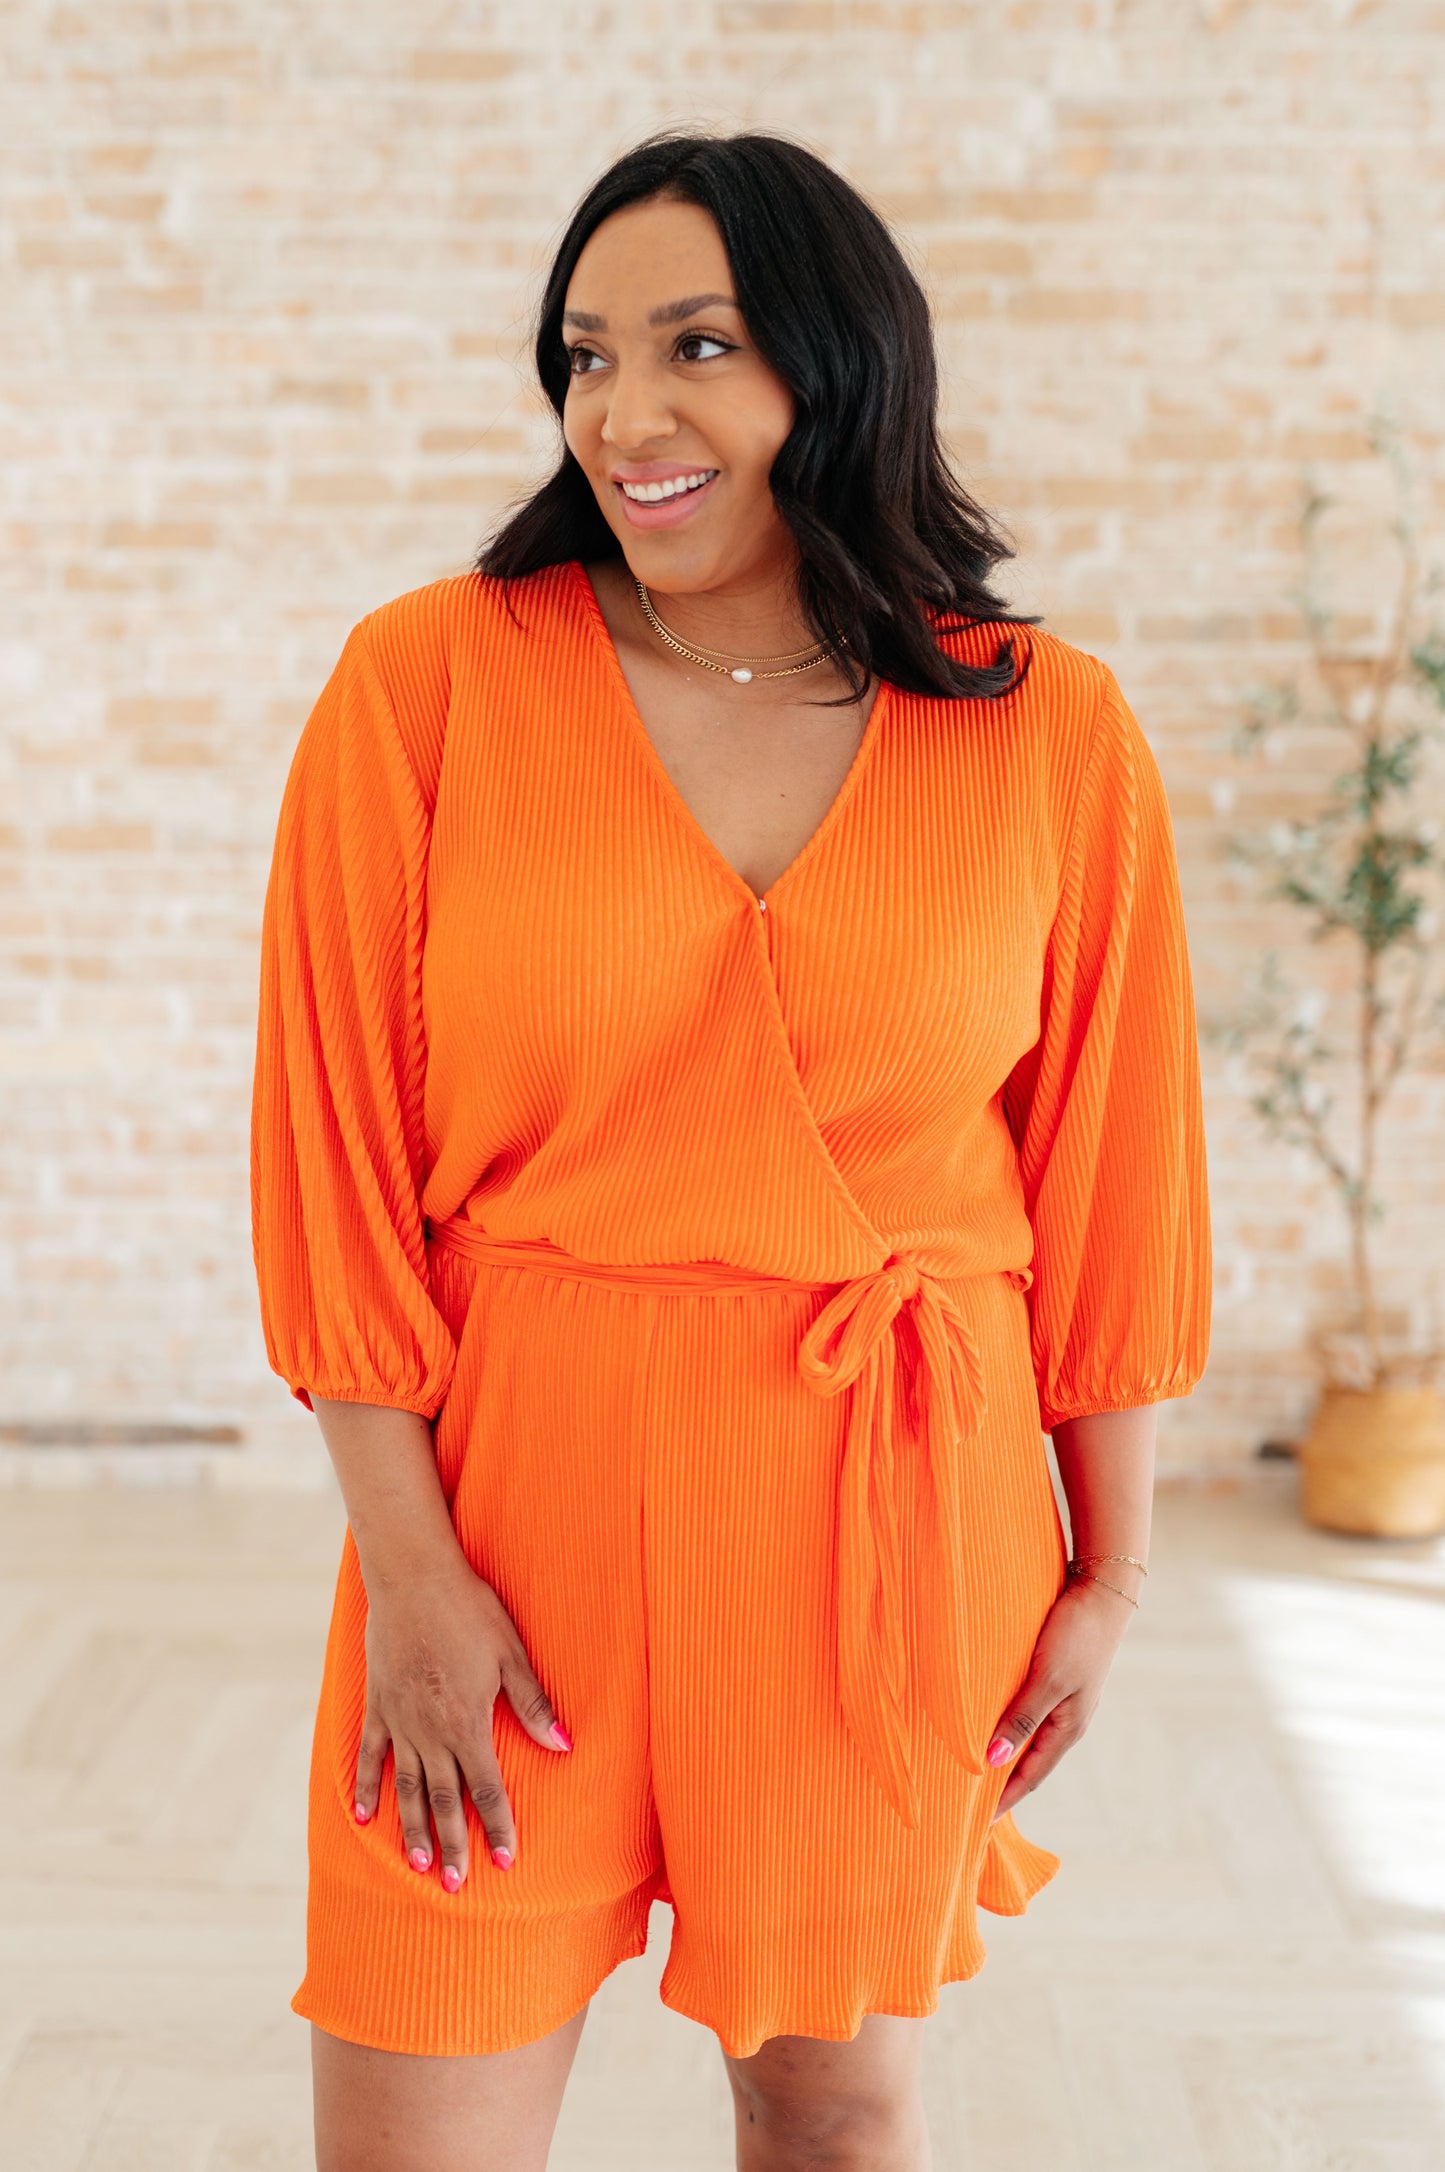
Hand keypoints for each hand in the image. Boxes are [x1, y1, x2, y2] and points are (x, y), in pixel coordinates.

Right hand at [354, 1557, 570, 1888]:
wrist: (413, 1577)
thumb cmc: (469, 1610)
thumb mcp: (511, 1654)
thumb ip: (534, 1705)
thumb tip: (565, 1745)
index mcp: (467, 1723)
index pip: (486, 1789)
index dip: (498, 1827)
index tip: (505, 1863)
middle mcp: (430, 1732)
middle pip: (445, 1800)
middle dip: (453, 1845)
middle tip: (456, 1885)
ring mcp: (399, 1721)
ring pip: (407, 1787)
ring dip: (412, 1829)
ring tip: (417, 1866)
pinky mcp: (377, 1705)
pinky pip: (369, 1755)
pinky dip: (366, 1787)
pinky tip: (363, 1817)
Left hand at [986, 1571, 1137, 1822]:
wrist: (1103, 1591)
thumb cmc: (1075, 1634)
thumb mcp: (1046, 1679)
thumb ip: (1020, 1719)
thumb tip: (991, 1761)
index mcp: (1067, 1728)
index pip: (1028, 1777)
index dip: (1003, 1799)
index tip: (978, 1824)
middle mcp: (1066, 1720)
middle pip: (1029, 1763)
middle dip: (1002, 1784)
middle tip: (969, 1803)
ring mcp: (1064, 1699)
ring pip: (1028, 1737)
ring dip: (1005, 1755)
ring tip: (975, 1768)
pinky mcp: (1058, 1677)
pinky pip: (1029, 1713)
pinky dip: (1010, 1726)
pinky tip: (993, 1722)